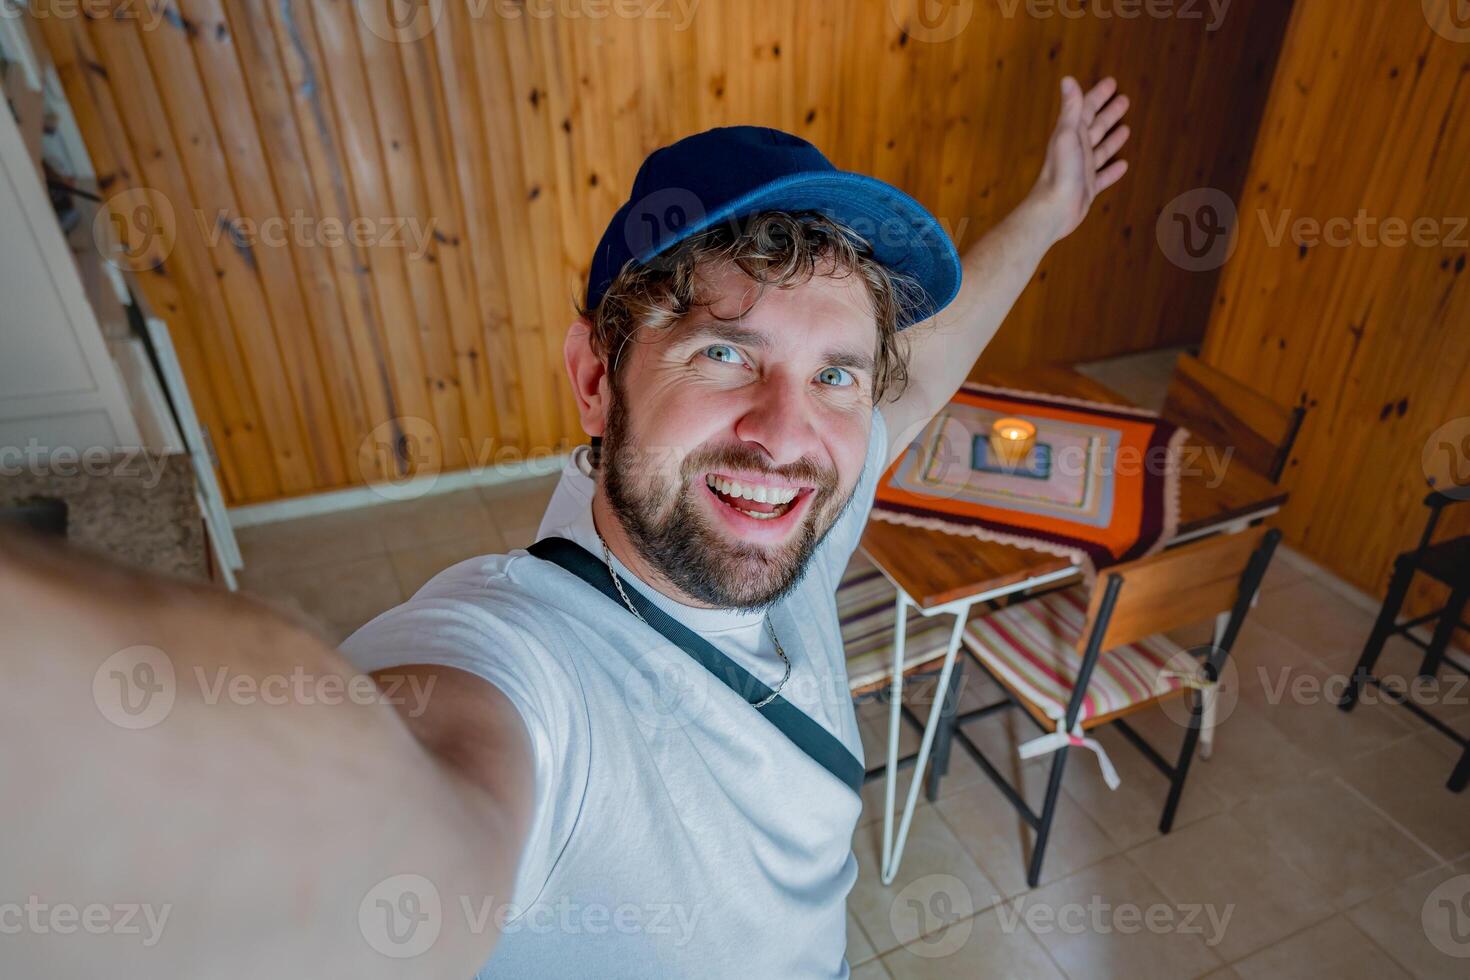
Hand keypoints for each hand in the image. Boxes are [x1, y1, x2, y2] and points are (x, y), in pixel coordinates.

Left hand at [1030, 76, 1130, 243]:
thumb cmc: (1060, 171)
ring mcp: (1082, 169)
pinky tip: (1124, 165)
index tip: (1112, 83)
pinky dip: (1113, 170)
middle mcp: (1076, 149)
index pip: (1087, 109)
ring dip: (1113, 139)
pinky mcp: (1088, 187)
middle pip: (1096, 126)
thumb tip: (1067, 79)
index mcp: (1071, 134)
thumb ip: (1070, 108)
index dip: (1098, 95)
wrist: (1055, 209)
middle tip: (1124, 100)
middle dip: (1109, 113)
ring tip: (1126, 129)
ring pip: (1101, 149)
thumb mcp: (1067, 135)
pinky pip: (1104, 176)